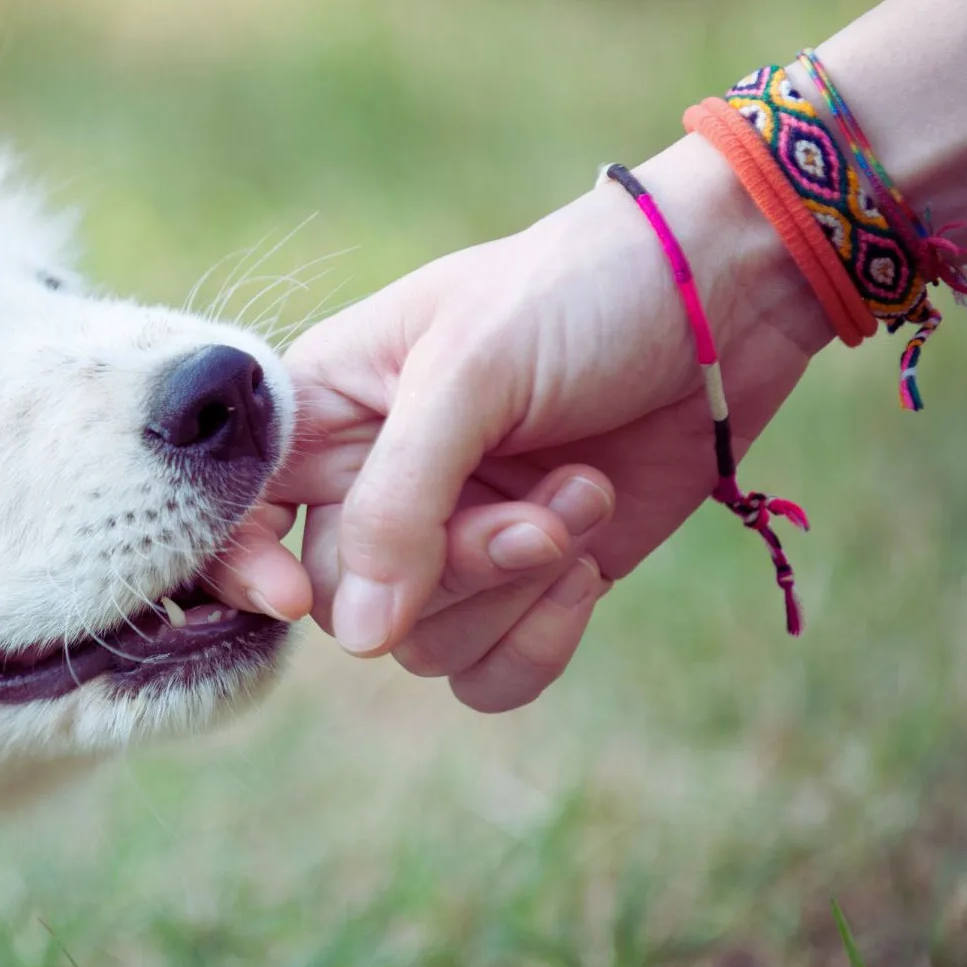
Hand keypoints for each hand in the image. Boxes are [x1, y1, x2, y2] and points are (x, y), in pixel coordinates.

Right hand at [215, 135, 834, 710]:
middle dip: (452, 572)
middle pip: (350, 605)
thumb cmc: (579, 293)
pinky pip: (492, 673)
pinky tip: (591, 561)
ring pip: (424, 647)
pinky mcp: (528, 583)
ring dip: (514, 591)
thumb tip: (359, 637)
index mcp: (326, 412)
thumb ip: (400, 501)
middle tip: (538, 513)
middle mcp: (373, 485)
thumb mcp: (472, 372)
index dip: (248, 568)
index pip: (241, 516)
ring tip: (581, 497)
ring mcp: (452, 541)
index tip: (293, 596)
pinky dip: (541, 639)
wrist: (726, 295)